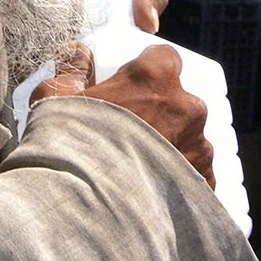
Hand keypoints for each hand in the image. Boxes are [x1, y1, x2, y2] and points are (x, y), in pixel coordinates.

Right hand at [34, 41, 214, 187]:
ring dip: (174, 146)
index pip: (166, 58)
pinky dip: (182, 179)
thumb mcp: (55, 99)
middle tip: (134, 132)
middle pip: (182, 100)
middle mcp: (187, 106)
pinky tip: (157, 191)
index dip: (150, 71)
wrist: (88, 208)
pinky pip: (199, 174)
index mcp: (155, 77)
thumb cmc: (69, 146)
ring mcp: (200, 146)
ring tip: (143, 169)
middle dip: (163, 112)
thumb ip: (71, 70)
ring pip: (192, 138)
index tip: (134, 87)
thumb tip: (79, 53)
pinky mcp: (205, 182)